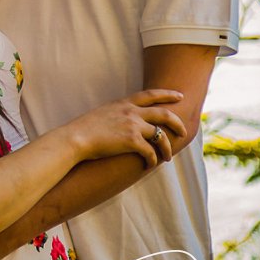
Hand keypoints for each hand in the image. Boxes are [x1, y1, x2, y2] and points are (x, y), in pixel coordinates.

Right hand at [65, 88, 186, 166]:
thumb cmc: (84, 128)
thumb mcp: (104, 112)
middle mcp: (132, 112)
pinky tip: (149, 165)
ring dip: (167, 148)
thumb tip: (125, 120)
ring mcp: (133, 126)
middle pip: (164, 114)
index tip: (179, 95)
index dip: (167, 94)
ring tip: (168, 157)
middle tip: (183, 132)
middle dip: (177, 123)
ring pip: (161, 135)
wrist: (76, 138)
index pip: (151, 94)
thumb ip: (118, 113)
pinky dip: (152, 160)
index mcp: (125, 103)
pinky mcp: (132, 142)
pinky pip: (150, 152)